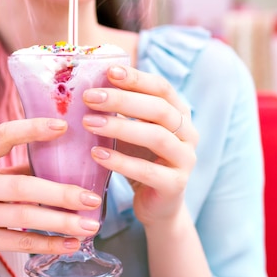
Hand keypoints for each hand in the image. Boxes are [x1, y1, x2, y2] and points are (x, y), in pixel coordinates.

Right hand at [0, 118, 102, 272]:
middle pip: (20, 187)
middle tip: (92, 198)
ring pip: (23, 217)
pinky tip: (72, 244)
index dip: (31, 129)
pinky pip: (19, 243)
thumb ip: (22, 165)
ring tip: (90, 225)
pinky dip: (48, 244)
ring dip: (60, 222)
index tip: (63, 126)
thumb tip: (74, 157)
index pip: (2, 136)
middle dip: (60, 193)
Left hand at [82, 65, 198, 227]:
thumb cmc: (141, 160)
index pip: (162, 88)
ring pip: (156, 137)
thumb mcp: (132, 131)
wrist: (157, 205)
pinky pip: (148, 171)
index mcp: (179, 114)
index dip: (136, 78)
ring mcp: (185, 159)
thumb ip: (121, 110)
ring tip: (88, 123)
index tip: (109, 71)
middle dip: (122, 100)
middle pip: (159, 109)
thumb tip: (89, 84)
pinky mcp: (175, 185)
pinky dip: (121, 161)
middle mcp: (188, 133)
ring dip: (120, 127)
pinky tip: (97, 154)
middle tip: (90, 97)